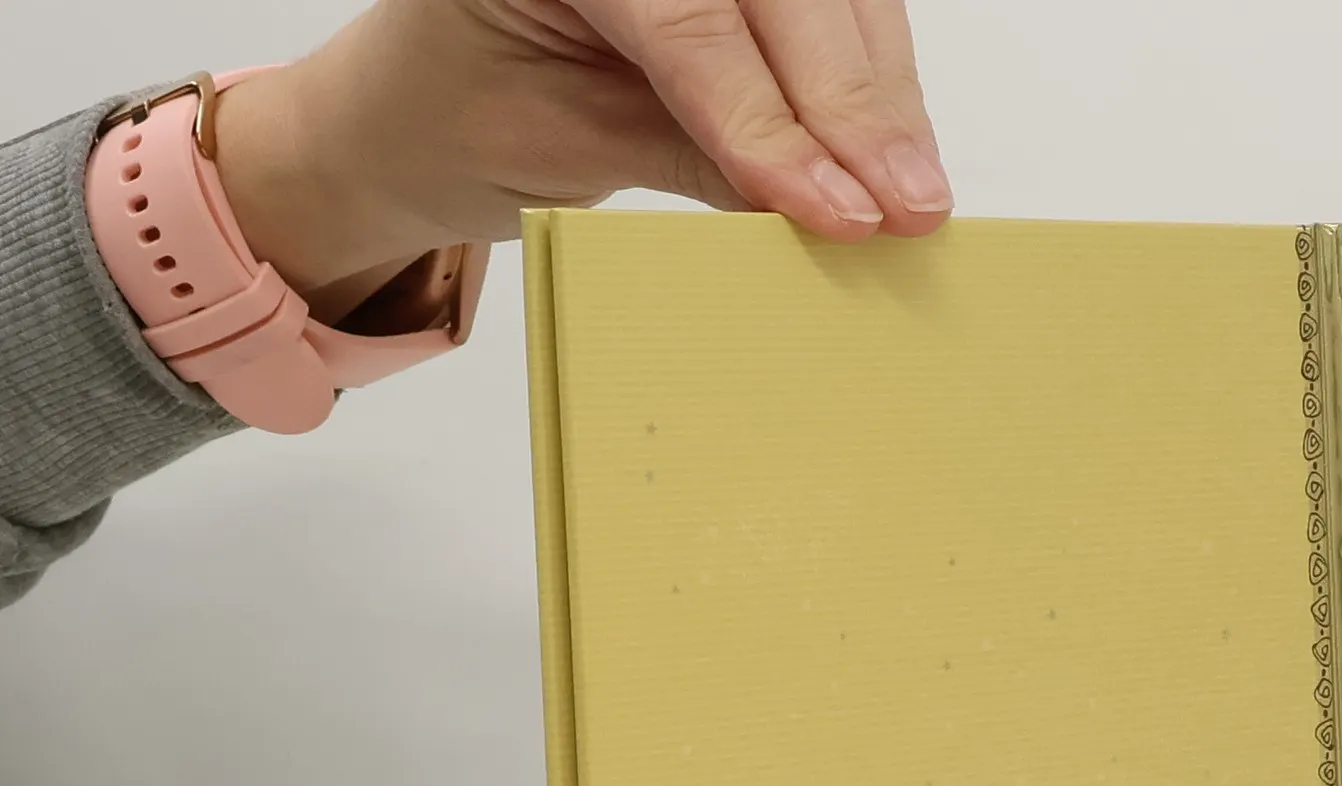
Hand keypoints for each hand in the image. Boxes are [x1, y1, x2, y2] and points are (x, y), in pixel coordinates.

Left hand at [214, 0, 949, 319]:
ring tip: (917, 194)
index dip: (773, 119)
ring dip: (882, 98)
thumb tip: (821, 201)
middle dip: (854, 106)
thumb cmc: (463, 114)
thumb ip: (693, 151)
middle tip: (908, 206)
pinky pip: (830, 8)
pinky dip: (870, 83)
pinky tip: (898, 152)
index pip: (690, 19)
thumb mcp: (564, 145)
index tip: (838, 210)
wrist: (424, 100)